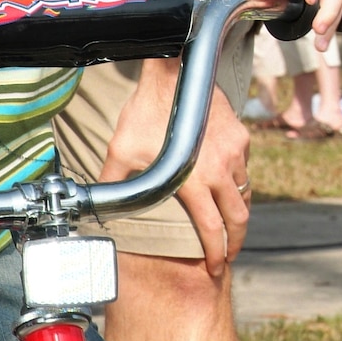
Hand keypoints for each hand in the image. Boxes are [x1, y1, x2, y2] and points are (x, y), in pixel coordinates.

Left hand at [97, 60, 249, 275]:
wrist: (172, 72)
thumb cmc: (145, 110)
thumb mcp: (121, 149)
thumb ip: (112, 181)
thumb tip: (96, 204)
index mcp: (194, 180)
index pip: (212, 228)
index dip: (216, 253)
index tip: (216, 268)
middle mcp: (220, 169)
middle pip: (238, 218)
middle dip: (235, 242)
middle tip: (228, 255)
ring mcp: (235, 152)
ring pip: (245, 194)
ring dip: (238, 214)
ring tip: (229, 226)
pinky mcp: (241, 137)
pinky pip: (245, 170)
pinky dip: (240, 185)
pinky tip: (229, 189)